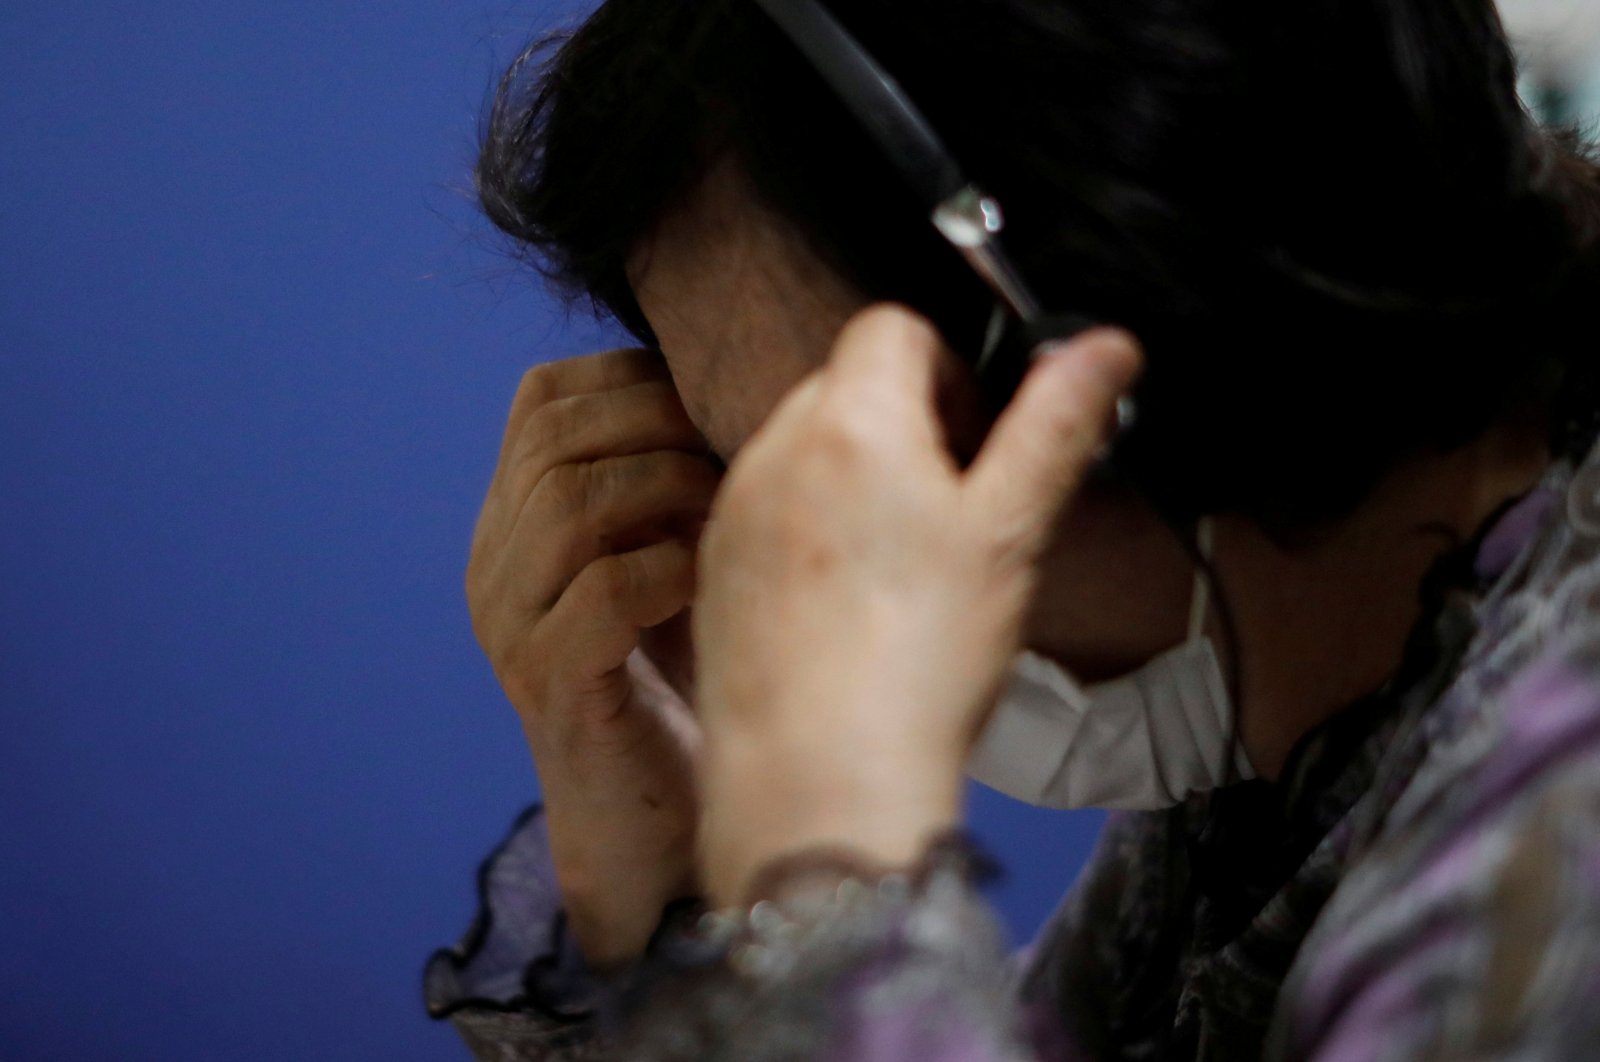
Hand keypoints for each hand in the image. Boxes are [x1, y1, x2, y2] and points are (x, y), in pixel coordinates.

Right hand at [467, 349, 722, 970]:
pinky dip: (672, 568)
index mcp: (515, 523)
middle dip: (661, 425)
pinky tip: (716, 578)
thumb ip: (672, 483)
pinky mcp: (555, 690)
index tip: (712, 401)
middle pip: (558, 440)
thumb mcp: (672, 558)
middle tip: (736, 449)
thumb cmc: (688, 679)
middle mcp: (495, 567)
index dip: (634, 378)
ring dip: (670, 488)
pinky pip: (602, 593)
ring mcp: (514, 630)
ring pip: (570, 505)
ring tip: (733, 507)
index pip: (542, 398)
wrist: (661, 829)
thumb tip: (745, 380)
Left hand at [692, 307, 1141, 907]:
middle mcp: (773, 448)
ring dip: (853, 477)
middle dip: (904, 423)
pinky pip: (765, 514)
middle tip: (949, 512)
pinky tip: (845, 607)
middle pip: (845, 385)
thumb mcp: (1010, 532)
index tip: (976, 444)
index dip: (950, 370)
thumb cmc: (920, 658)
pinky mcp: (711, 569)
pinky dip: (807, 532)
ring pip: (804, 451)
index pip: (894, 326)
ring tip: (898, 569)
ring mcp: (731, 510)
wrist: (817, 781)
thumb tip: (1106, 344)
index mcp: (850, 420)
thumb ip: (1055, 424)